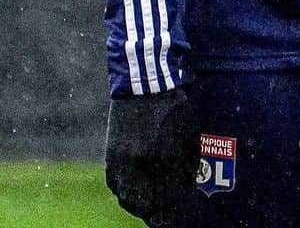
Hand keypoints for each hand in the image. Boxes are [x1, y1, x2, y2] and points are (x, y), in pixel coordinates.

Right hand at [105, 90, 198, 225]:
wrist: (143, 85)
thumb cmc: (172, 108)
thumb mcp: (187, 136)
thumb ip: (186, 167)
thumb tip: (183, 192)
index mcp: (165, 158)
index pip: (166, 201)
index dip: (169, 216)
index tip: (170, 219)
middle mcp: (142, 162)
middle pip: (143, 205)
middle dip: (151, 215)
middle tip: (158, 217)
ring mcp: (124, 158)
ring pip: (126, 197)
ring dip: (136, 205)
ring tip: (145, 205)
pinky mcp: (112, 151)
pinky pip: (113, 182)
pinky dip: (121, 191)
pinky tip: (130, 190)